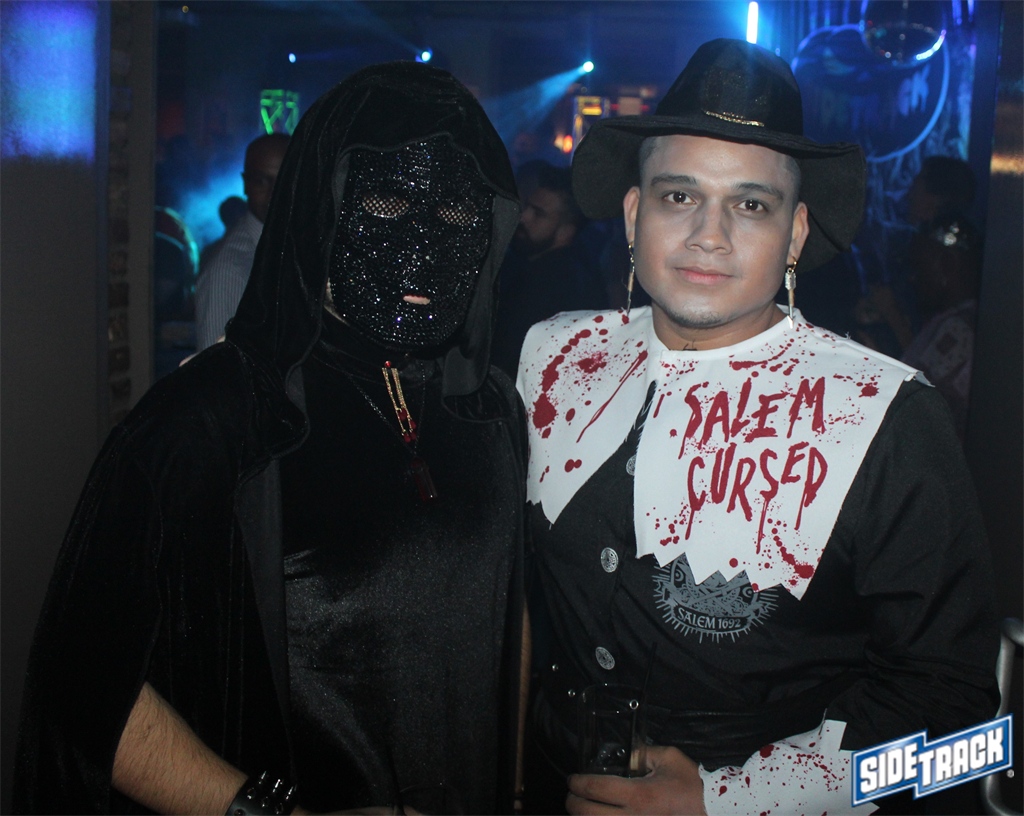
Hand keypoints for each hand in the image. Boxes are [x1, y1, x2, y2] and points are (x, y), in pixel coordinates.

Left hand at [566, 745, 706, 814]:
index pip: (596, 788)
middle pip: (589, 815)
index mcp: (639, 795)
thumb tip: (626, 754)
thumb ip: (642, 753)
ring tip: (582, 810)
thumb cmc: (692, 785)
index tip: (573, 780)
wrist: (714, 811)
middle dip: (573, 804)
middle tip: (571, 796)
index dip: (578, 783)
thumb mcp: (668, 758)